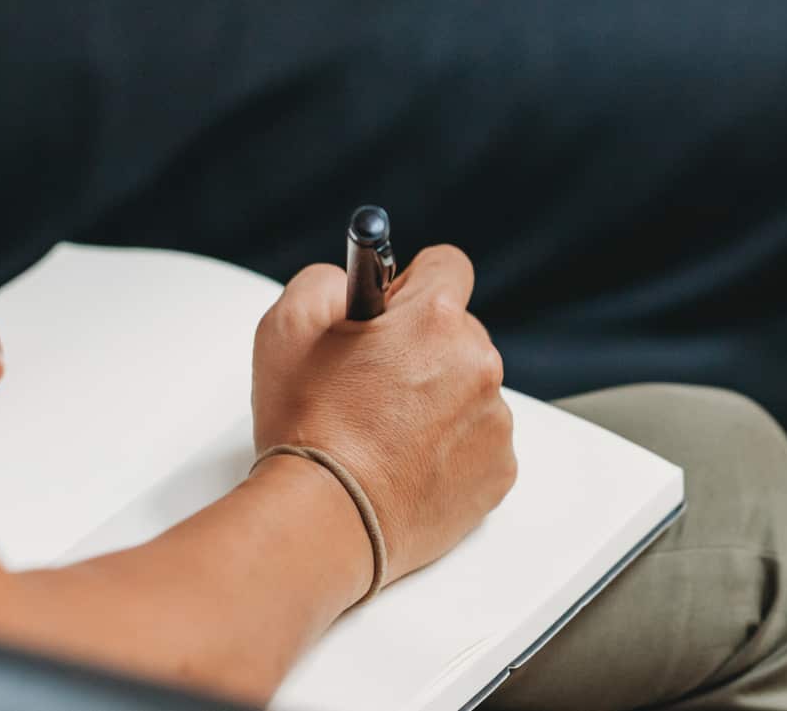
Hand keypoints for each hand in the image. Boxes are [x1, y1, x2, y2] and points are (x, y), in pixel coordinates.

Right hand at [251, 245, 516, 591]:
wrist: (326, 521)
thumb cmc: (307, 430)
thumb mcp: (286, 327)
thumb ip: (325, 281)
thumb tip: (352, 280)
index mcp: (435, 319)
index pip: (447, 265)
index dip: (412, 283)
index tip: (393, 307)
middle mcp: (479, 363)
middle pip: (458, 332)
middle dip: (421, 347)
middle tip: (372, 383)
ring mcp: (495, 420)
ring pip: (469, 388)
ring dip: (437, 399)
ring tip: (384, 433)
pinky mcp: (499, 469)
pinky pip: (479, 440)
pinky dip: (450, 447)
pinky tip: (407, 463)